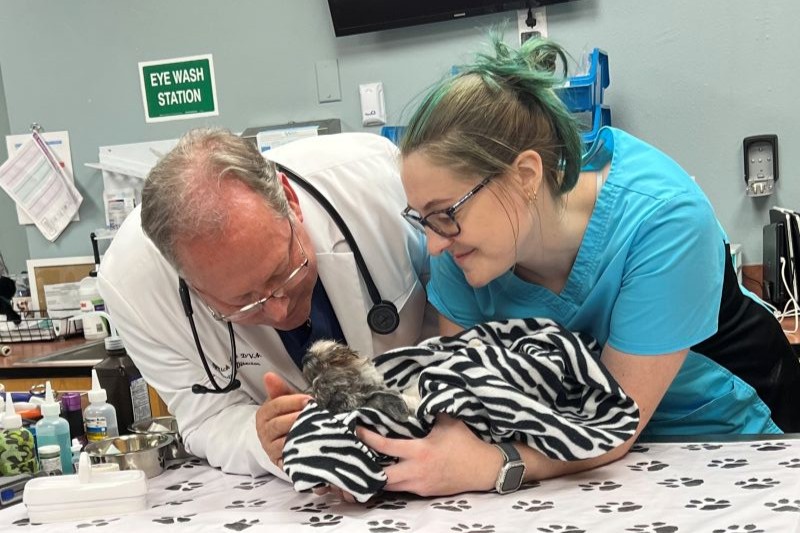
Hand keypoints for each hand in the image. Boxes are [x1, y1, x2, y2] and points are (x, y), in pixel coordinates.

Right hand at [256, 372, 310, 467]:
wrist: (287, 440)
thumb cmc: (287, 417)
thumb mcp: (285, 401)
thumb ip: (279, 389)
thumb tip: (269, 375)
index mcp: (263, 415)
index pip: (275, 406)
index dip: (292, 402)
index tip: (308, 400)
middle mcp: (264, 433)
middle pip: (277, 425)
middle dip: (296, 418)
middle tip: (312, 413)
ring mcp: (271, 449)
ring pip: (283, 442)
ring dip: (299, 434)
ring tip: (313, 427)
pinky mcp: (281, 462)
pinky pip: (289, 458)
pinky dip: (299, 451)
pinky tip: (310, 444)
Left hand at [357, 414, 501, 496]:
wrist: (483, 469)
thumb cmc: (465, 442)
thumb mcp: (448, 421)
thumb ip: (430, 410)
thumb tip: (417, 395)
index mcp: (419, 451)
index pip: (385, 447)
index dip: (368, 438)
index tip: (357, 430)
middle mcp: (416, 472)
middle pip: (381, 477)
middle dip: (368, 469)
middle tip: (359, 456)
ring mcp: (420, 485)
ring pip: (390, 486)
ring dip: (380, 477)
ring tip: (371, 464)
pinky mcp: (425, 493)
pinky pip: (403, 489)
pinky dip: (394, 481)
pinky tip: (391, 471)